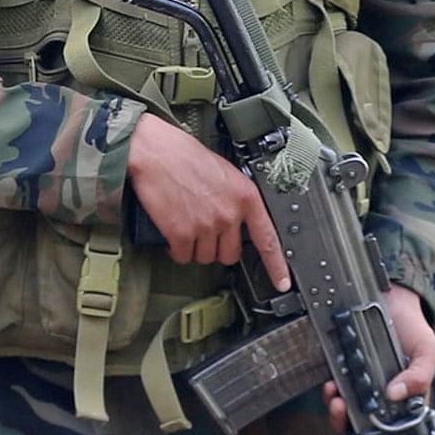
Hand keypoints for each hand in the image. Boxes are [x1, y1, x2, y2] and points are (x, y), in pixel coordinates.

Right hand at [126, 113, 287, 285]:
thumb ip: (234, 198)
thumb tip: (235, 219)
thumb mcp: (223, 172)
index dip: (276, 266)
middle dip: (217, 248)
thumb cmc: (183, 155)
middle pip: (230, 254)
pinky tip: (172, 234)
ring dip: (195, 248)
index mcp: (245, 196)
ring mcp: (206, 226)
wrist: (153, 151)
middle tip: (205, 232)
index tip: (281, 283)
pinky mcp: (181, 233)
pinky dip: (176, 250)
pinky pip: (183, 256)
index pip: (267, 239)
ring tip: (186, 225)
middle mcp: (229, 214)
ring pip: (205, 257)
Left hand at [324, 287, 434, 434]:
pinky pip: (333, 389)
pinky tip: (332, 384)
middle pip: (360, 431)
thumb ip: (420, 375)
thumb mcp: (428, 352)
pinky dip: (330, 391)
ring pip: (344, 413)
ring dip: (337, 413)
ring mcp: (359, 387)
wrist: (393, 298)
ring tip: (337, 400)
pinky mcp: (342, 372)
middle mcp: (379, 401)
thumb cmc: (415, 331)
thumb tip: (395, 394)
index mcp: (403, 405)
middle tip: (343, 427)